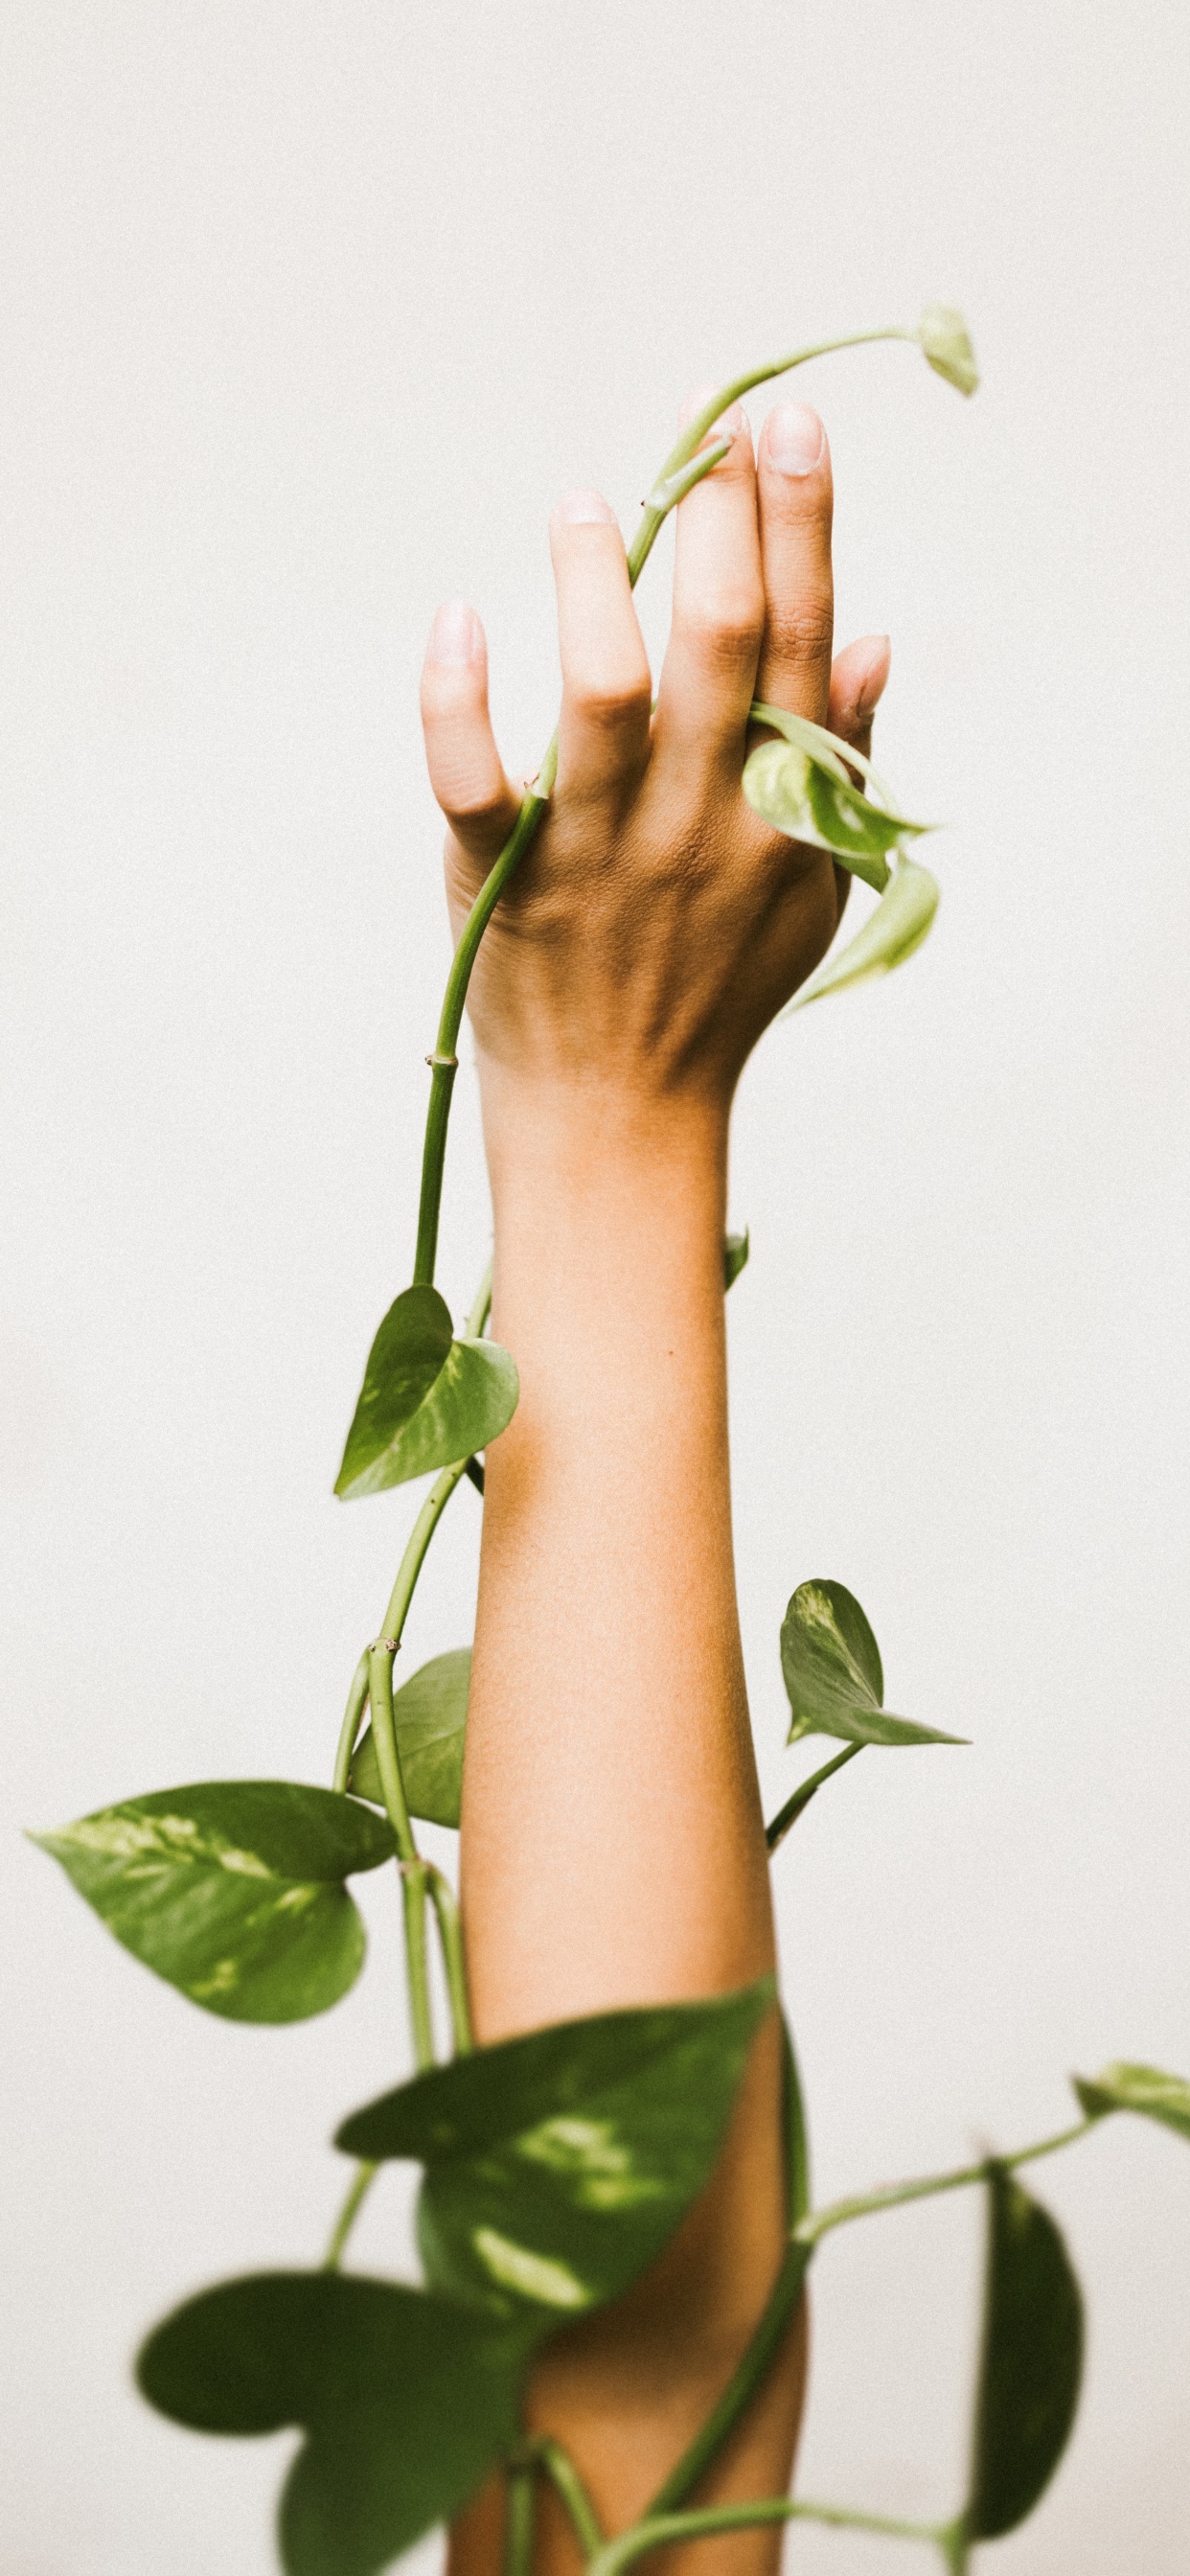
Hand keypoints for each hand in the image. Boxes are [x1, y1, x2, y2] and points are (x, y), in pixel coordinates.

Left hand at [420, 395, 888, 1120]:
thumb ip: (840, 767)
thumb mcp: (808, 891)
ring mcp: (600, 850)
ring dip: (591, 581)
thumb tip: (875, 642)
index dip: (800, 523)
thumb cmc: (716, 993)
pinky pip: (473, 781)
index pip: (802, 640)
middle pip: (720, 641)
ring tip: (576, 500)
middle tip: (706, 435)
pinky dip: (456, 700)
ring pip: (604, 692)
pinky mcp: (508, 881)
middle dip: (720, 520)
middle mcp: (698, 819)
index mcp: (778, 809)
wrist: (622, 1117)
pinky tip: (457, 619)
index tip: (786, 425)